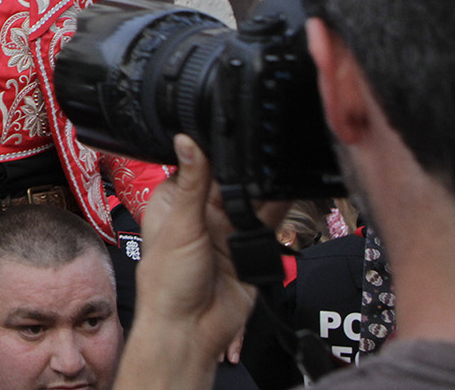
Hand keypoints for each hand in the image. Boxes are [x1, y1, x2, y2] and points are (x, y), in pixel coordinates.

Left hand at [135, 135, 258, 352]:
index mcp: (175, 200)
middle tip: (260, 141)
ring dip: (263, 186)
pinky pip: (268, 222)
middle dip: (243, 166)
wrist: (191, 330)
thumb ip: (192, 183)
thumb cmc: (167, 281)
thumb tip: (185, 139)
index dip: (212, 147)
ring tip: (276, 162)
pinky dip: (279, 209)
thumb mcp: (179, 225)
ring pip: (252, 197)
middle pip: (229, 179)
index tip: (229, 124)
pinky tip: (287, 190)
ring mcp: (227, 229)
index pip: (198, 164)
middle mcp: (202, 212)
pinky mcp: (249, 247)